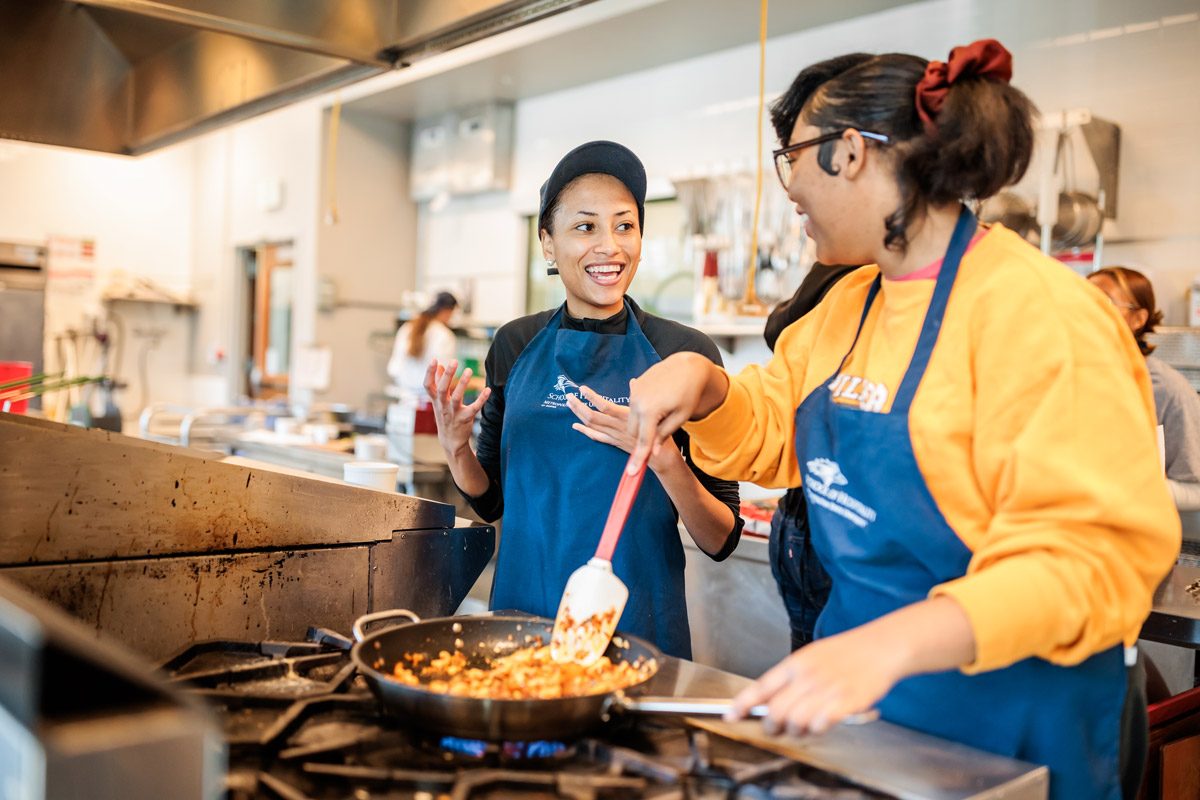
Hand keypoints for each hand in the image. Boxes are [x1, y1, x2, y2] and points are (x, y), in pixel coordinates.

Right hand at [423, 359, 490, 455]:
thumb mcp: (439, 400)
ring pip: (457, 398)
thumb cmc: (445, 416)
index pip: (428, 385)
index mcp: (435, 400)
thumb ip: (439, 383)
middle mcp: (443, 406)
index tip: (434, 359)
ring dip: (462, 384)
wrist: (450, 440)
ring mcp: (454, 413)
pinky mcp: (465, 418)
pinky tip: (488, 390)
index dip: (429, 373)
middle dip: (447, 375)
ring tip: (469, 370)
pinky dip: (481, 399)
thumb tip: (439, 365)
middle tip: (454, 361)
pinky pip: (474, 408)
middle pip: (442, 389)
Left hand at [566, 386, 680, 473]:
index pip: (604, 406)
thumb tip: (633, 382)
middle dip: (579, 406)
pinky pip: (597, 437)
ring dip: (579, 415)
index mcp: (626, 416)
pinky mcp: (614, 442)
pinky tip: (576, 426)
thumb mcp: (652, 410)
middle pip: (593, 417)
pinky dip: (585, 431)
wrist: (660, 454)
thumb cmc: (659, 429)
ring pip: (592, 426)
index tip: (582, 389)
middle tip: (568, 396)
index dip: (591, 398)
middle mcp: (618, 427)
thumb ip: (640, 396)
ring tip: (570, 405)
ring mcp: (614, 436)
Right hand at [626, 352, 727, 471]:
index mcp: (649, 411)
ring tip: (664, 410)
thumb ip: (664, 434)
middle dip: (645, 436)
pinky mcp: (636, 386)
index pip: (643, 440)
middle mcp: (637, 401)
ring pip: (633, 419)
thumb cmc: (688, 392)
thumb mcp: (680, 417)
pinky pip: (635, 406)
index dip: (639, 458)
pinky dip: (644, 410)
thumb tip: (652, 451)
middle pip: (634, 431)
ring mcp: (634, 392)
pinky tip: (660, 401)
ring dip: (644, 422)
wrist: (688, 366)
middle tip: (664, 427)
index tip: (632, 473)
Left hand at [727, 625, 905, 734]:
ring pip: (795, 722)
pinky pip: (820, 724)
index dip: (742, 704)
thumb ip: (790, 678)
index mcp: (796, 664)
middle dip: (771, 726)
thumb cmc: (846, 653)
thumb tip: (766, 698)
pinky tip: (821, 724)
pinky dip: (816, 730)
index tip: (731, 716)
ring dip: (795, 731)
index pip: (761, 687)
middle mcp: (808, 677)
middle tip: (776, 728)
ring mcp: (827, 689)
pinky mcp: (846, 702)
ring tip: (802, 728)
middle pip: (776, 711)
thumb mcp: (812, 656)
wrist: (881, 647)